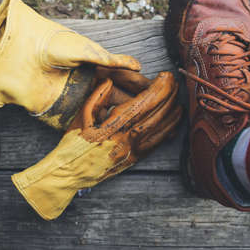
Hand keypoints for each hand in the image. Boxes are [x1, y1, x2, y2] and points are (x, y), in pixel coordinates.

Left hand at [0, 0, 139, 128]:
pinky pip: (86, 122)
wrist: (28, 52)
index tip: (154, 92)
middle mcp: (91, 84)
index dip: (137, 86)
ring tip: (136, 127)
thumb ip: (112, 60)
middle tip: (150, 114)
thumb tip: (136, 65)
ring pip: (104, 112)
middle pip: (116, 97)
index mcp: (97, 68)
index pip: (123, 79)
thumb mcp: (88, 50)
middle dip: (132, 106)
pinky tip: (112, 134)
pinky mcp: (67, 111)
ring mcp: (80, 99)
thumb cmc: (57, 45)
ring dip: (118, 120)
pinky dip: (98, 129)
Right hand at [11, 71, 181, 219]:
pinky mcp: (134, 159)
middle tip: (176, 82)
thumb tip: (109, 81)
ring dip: (173, 112)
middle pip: (157, 114)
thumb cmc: (72, 144)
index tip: (166, 76)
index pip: (143, 104)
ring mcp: (133, 151)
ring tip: (179, 98)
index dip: (158, 89)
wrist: (70, 173)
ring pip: (161, 129)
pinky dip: (169, 130)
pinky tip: (175, 121)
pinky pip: (157, 143)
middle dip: (169, 95)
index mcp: (113, 127)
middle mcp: (127, 139)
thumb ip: (96, 97)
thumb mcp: (80, 117)